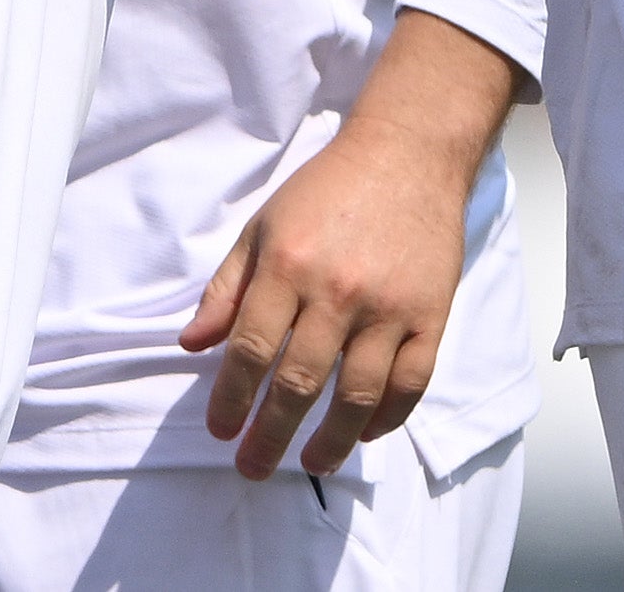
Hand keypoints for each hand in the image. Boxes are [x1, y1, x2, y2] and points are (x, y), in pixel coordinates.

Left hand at [184, 9, 521, 477]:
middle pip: (298, 382)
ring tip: (311, 463)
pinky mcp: (430, 316)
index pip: (250, 350)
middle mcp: (336, 292)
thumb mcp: (261, 227)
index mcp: (286, 266)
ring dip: (331, 440)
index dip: (231, 398)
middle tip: (253, 467)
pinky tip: (366, 434)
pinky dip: (388, 417)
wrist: (406, 156)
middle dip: (270, 434)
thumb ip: (226, 289)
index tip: (220, 431)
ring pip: (357, 395)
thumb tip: (193, 344)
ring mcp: (388, 308)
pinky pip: (410, 383)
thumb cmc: (327, 190)